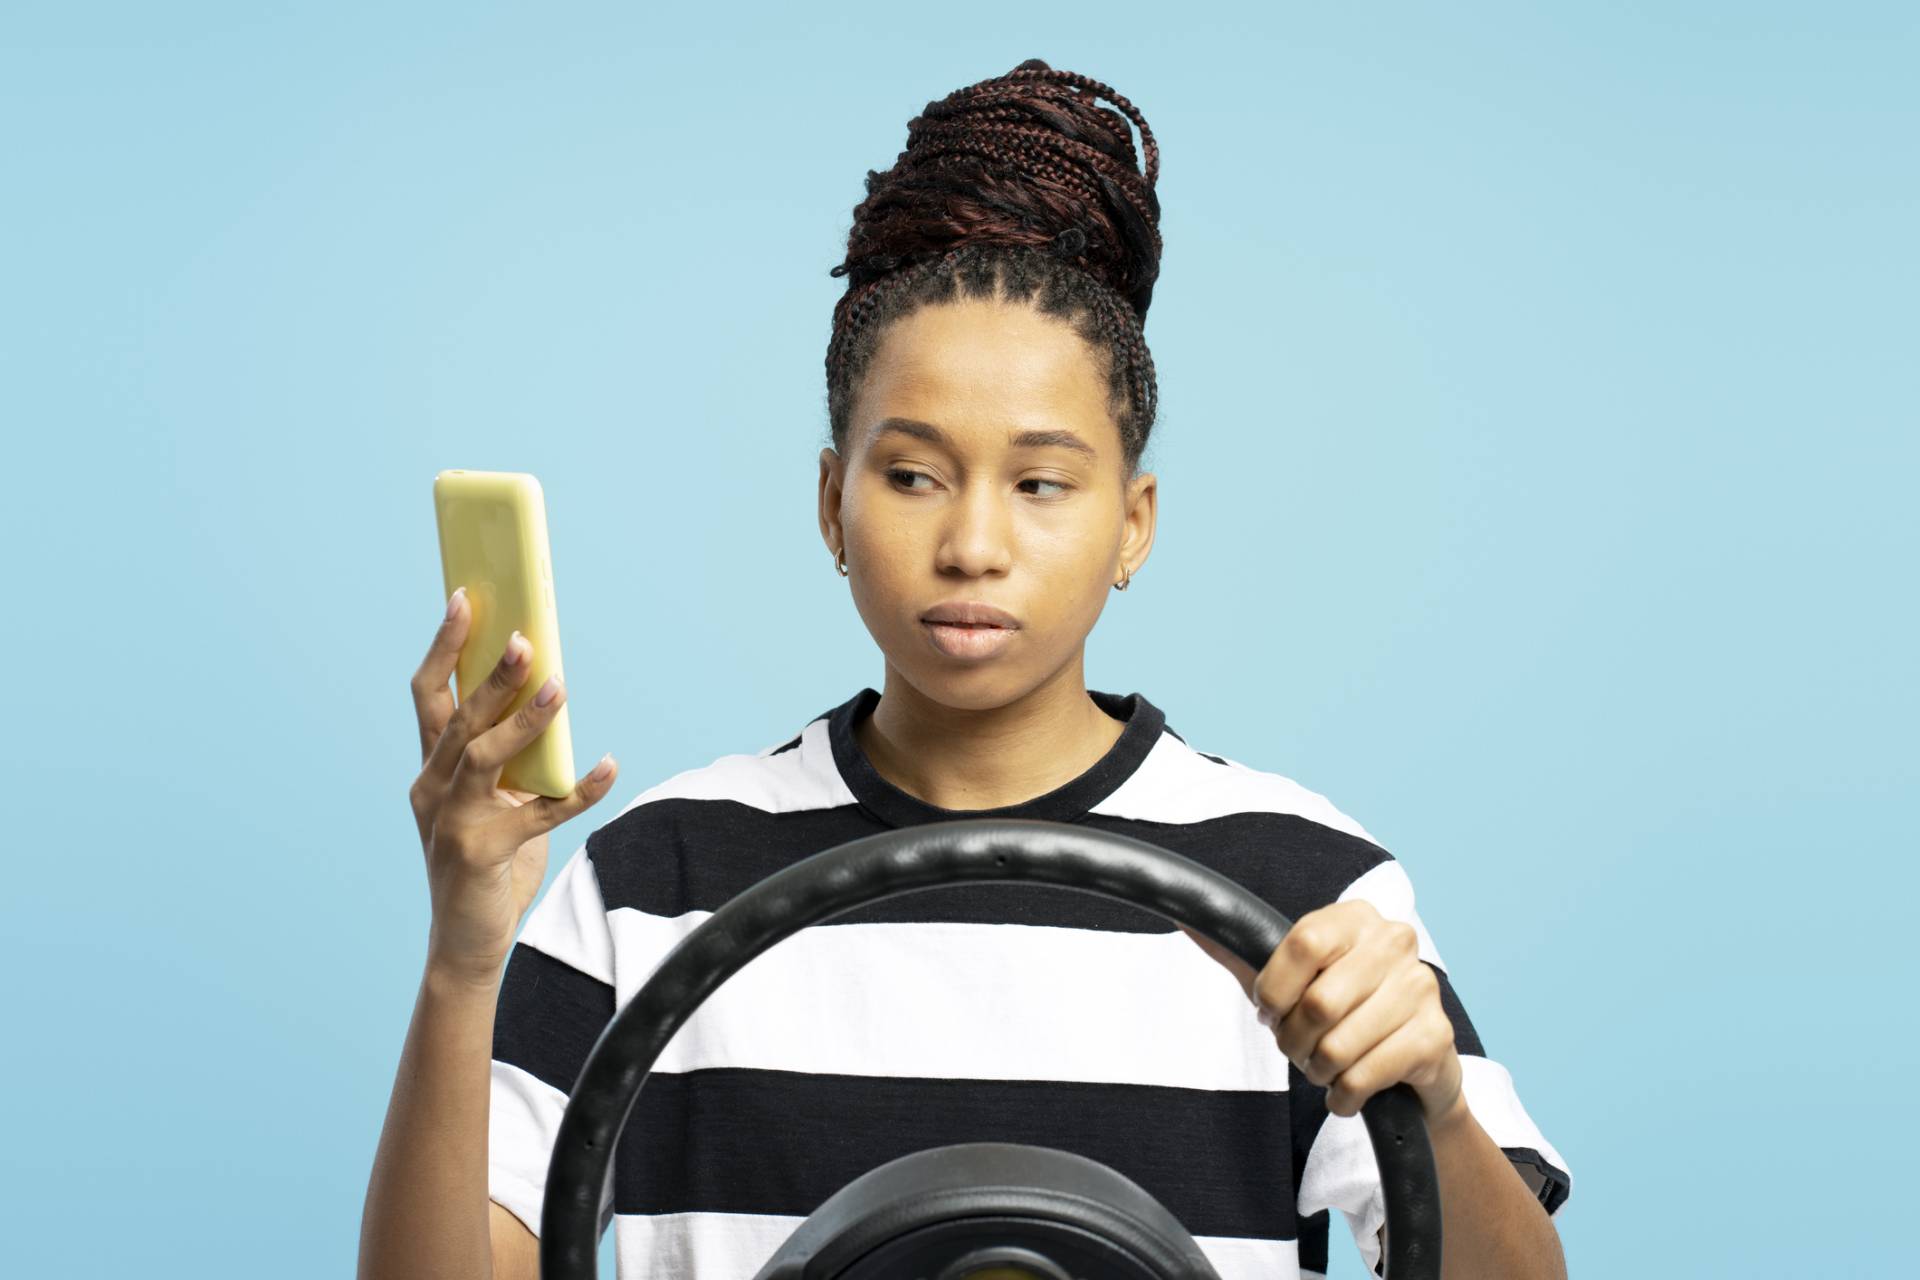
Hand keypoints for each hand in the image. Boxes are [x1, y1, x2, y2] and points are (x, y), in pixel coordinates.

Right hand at [407, 589, 619, 985]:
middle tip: (524, 637)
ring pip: (484, 756)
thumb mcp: (501, 801)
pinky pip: (536, 815)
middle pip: (458, 717)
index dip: (445, 646)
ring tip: (559, 687)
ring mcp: (448, 821)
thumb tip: (553, 698)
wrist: (468, 944)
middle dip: (492, 675)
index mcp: (433, 767)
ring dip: (524, 721)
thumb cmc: (490, 863)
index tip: (464, 598)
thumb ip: (516, 758)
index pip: (429, 694)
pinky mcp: (478, 854)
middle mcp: (432, 787)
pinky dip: (577, 791)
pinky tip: (609, 766)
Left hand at [1179, 900, 1463, 1123]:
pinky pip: (1365, 1076)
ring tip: (1324, 1068)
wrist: (1412, 1065)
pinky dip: (1343, 1096)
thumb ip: (1240, 952)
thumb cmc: (1341, 1013)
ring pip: (1339, 1044)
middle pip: (1318, 1002)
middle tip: (1299, 1049)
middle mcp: (1395, 942)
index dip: (1275, 989)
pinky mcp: (1436, 1037)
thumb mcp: (1289, 981)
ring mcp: (1422, 987)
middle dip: (1294, 1041)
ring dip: (1318, 1071)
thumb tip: (1186, 918)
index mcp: (1355, 917)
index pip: (1303, 942)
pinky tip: (1346, 1091)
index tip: (1271, 1011)